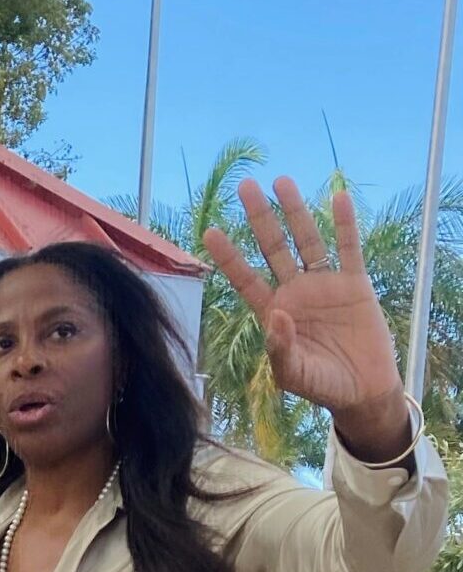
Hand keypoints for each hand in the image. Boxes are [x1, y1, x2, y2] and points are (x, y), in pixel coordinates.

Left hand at [205, 180, 409, 450]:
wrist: (361, 390)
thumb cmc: (320, 385)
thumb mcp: (292, 374)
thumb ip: (280, 348)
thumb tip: (275, 315)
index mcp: (272, 311)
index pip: (245, 278)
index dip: (229, 255)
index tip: (209, 230)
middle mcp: (294, 291)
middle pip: (273, 248)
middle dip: (259, 218)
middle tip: (244, 186)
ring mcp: (324, 284)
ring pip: (307, 240)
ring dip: (295, 212)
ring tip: (282, 181)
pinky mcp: (355, 284)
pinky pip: (349, 248)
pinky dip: (345, 225)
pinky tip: (337, 198)